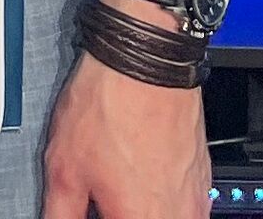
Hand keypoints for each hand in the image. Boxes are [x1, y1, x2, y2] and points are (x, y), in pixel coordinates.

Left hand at [41, 0, 208, 218]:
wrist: (146, 60)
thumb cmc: (110, 106)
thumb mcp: (64, 166)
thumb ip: (60, 212)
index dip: (93, 217)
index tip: (88, 210)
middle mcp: (175, 216)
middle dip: (117, 212)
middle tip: (99, 198)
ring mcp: (194, 200)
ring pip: (164, 217)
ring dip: (139, 210)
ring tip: (116, 184)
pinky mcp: (202, 179)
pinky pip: (182, 206)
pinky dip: (158, 200)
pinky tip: (137, 176)